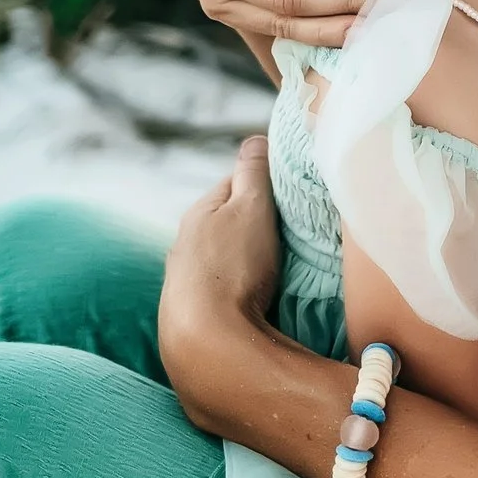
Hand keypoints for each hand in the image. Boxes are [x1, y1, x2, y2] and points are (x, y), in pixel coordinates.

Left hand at [160, 137, 283, 351]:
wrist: (205, 339)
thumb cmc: (232, 265)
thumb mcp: (251, 206)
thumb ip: (254, 171)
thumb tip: (255, 138)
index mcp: (200, 211)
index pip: (235, 182)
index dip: (265, 182)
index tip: (292, 193)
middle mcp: (185, 242)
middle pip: (229, 221)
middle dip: (256, 222)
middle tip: (291, 231)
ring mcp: (185, 278)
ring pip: (224, 255)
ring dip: (246, 257)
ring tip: (277, 266)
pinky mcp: (192, 311)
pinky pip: (222, 286)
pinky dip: (239, 285)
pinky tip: (254, 296)